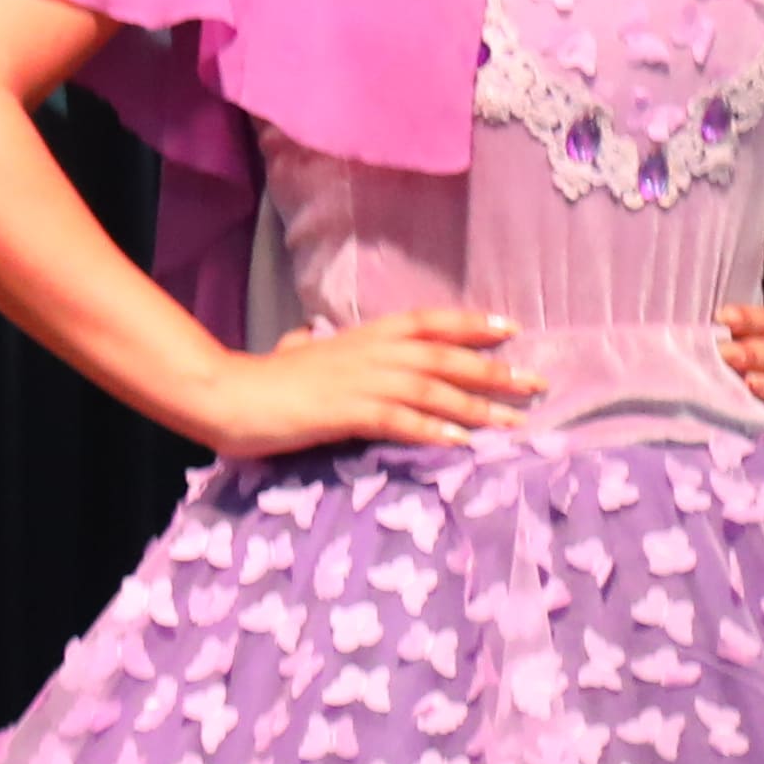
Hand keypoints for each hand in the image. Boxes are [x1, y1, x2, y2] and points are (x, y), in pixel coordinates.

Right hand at [190, 307, 540, 456]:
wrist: (227, 395)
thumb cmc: (260, 379)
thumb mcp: (293, 354)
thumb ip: (307, 345)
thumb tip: (304, 337)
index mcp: (363, 336)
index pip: (429, 322)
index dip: (471, 323)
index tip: (510, 328)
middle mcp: (371, 353)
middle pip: (445, 357)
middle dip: (494, 370)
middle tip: (536, 384)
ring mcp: (360, 381)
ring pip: (433, 390)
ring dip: (478, 405)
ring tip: (515, 421)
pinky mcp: (347, 412)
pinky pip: (401, 420)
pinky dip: (434, 429)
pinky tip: (462, 441)